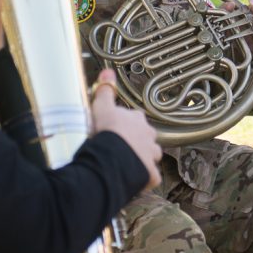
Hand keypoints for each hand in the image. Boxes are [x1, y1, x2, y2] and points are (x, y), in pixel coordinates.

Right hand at [90, 69, 160, 188]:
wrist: (112, 156)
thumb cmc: (107, 131)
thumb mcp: (101, 107)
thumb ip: (105, 90)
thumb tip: (107, 71)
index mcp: (138, 120)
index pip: (136, 120)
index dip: (127, 124)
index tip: (117, 129)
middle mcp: (149, 136)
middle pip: (146, 137)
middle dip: (138, 141)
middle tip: (121, 148)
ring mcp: (151, 156)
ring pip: (150, 156)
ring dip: (142, 160)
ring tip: (126, 165)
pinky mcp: (150, 175)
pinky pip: (150, 178)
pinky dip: (144, 179)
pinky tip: (133, 181)